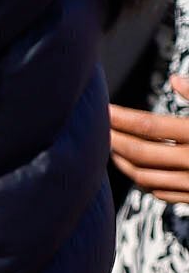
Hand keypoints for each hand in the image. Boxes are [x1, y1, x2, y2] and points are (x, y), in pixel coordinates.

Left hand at [113, 78, 188, 206]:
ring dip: (123, 162)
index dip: (122, 119)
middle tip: (97, 128)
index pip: (151, 127)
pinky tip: (135, 167)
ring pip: (146, 178)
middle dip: (114, 141)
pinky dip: (143, 181)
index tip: (102, 109)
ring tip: (110, 145)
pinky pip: (163, 193)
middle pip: (142, 155)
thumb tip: (174, 79)